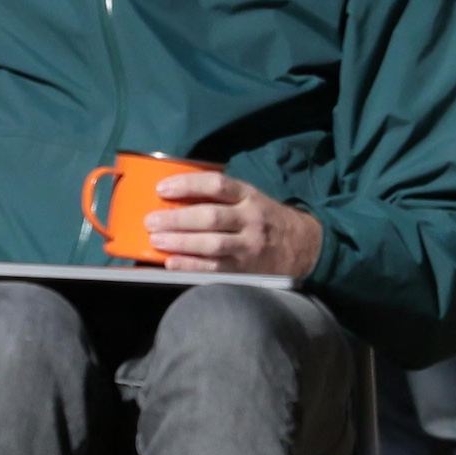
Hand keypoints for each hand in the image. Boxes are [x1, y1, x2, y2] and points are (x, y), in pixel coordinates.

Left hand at [145, 171, 321, 281]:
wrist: (303, 246)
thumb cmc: (267, 219)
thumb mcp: (252, 199)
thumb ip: (223, 197)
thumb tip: (175, 197)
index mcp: (250, 196)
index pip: (218, 185)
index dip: (188, 185)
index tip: (162, 188)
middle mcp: (251, 219)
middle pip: (211, 216)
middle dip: (177, 218)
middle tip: (151, 220)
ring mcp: (249, 246)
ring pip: (212, 244)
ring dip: (180, 242)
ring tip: (156, 240)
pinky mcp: (246, 269)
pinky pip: (214, 268)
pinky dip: (190, 265)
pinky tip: (172, 262)